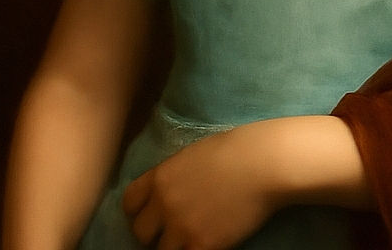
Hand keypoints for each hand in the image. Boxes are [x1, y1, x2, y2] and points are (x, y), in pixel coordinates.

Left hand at [122, 123, 281, 249]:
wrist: (262, 163)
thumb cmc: (235, 150)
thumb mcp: (193, 155)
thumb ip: (174, 176)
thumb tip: (167, 192)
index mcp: (160, 176)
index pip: (129, 203)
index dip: (138, 211)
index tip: (151, 215)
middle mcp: (164, 203)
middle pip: (139, 233)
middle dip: (154, 233)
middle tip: (172, 231)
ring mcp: (181, 226)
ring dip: (175, 246)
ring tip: (192, 237)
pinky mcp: (202, 245)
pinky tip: (208, 243)